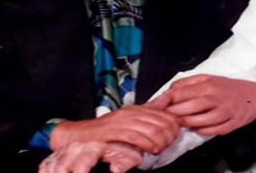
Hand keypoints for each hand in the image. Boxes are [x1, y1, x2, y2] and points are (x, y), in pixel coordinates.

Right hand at [38, 141, 141, 172]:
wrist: (118, 145)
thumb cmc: (124, 153)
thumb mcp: (130, 158)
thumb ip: (124, 163)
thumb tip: (116, 170)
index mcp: (94, 146)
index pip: (82, 161)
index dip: (79, 172)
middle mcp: (77, 146)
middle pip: (62, 164)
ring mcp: (67, 150)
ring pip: (52, 164)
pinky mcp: (59, 155)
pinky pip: (46, 164)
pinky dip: (45, 172)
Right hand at [50, 104, 179, 153]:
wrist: (80, 136)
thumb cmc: (106, 132)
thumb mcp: (130, 121)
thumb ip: (148, 115)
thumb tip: (166, 104)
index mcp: (138, 109)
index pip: (167, 114)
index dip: (174, 128)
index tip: (173, 138)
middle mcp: (133, 112)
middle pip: (163, 122)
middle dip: (169, 137)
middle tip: (166, 146)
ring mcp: (124, 120)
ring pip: (153, 130)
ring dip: (160, 142)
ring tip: (159, 150)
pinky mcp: (116, 131)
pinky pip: (138, 137)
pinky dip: (148, 145)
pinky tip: (150, 151)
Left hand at [161, 74, 255, 135]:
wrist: (254, 96)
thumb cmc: (228, 88)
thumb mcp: (208, 78)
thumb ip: (187, 83)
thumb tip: (169, 91)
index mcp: (208, 83)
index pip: (181, 92)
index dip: (166, 100)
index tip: (158, 105)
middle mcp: (216, 97)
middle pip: (188, 107)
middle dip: (173, 114)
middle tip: (166, 117)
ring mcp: (224, 111)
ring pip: (199, 120)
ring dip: (186, 123)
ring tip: (180, 123)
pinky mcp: (230, 123)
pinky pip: (211, 130)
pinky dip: (201, 130)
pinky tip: (196, 127)